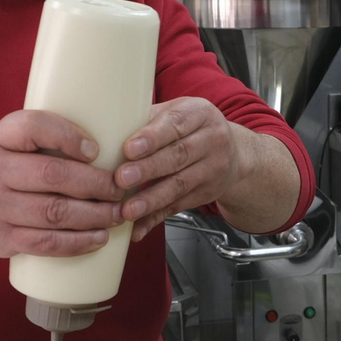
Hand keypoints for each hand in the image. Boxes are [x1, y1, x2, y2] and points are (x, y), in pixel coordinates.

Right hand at [0, 111, 123, 258]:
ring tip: (118, 213)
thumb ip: (28, 139)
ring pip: (55, 213)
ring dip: (95, 215)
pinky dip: (78, 242)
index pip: (31, 127)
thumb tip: (91, 141)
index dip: (68, 135)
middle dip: (96, 183)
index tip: (95, 148)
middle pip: (53, 176)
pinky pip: (46, 244)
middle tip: (120, 187)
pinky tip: (98, 238)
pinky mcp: (0, 241)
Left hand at [115, 98, 239, 240]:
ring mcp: (212, 169)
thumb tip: (107, 131)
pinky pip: (178, 208)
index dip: (152, 138)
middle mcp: (212, 140)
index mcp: (199, 114)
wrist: (233, 153)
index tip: (129, 149)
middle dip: (147, 170)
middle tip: (121, 179)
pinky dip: (155, 219)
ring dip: (151, 200)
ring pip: (179, 185)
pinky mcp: (206, 194)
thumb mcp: (177, 112)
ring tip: (128, 209)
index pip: (175, 124)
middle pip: (178, 156)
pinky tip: (138, 227)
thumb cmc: (192, 128)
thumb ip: (148, 120)